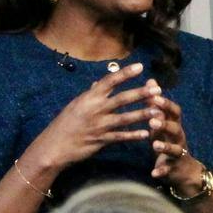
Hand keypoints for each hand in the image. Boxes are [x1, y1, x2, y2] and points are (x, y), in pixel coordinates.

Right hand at [20, 63, 152, 181]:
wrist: (54, 146)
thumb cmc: (64, 123)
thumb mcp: (75, 105)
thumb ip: (89, 94)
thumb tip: (96, 83)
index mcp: (89, 97)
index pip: (109, 81)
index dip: (125, 73)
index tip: (140, 67)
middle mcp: (95, 109)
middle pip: (122, 99)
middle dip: (141, 94)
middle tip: (157, 89)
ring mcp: (99, 125)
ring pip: (125, 118)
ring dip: (142, 115)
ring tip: (158, 111)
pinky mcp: (101, 141)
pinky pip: (120, 137)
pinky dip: (133, 136)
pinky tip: (146, 134)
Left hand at [145, 85, 201, 191]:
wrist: (183, 169)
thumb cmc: (168, 141)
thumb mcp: (162, 122)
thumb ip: (156, 104)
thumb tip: (150, 80)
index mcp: (174, 125)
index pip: (174, 111)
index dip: (166, 104)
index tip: (154, 96)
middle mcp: (179, 138)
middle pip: (176, 128)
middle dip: (165, 124)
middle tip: (152, 120)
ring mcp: (178, 154)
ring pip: (175, 149)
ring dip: (165, 146)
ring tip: (154, 145)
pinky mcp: (174, 168)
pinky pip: (168, 170)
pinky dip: (162, 171)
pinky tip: (154, 172)